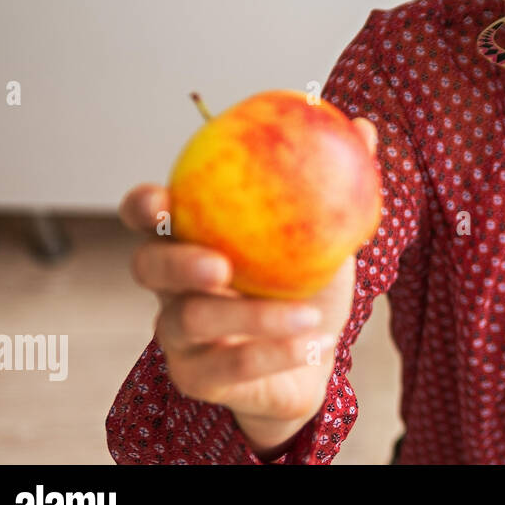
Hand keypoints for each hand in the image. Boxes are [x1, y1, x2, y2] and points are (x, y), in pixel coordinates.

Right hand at [120, 117, 377, 456]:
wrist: (315, 356)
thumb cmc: (308, 283)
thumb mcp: (328, 232)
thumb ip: (337, 181)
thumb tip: (363, 127)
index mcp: (193, 236)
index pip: (147, 215)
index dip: (142, 206)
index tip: (161, 200)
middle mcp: (173, 283)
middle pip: (147, 268)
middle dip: (175, 262)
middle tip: (220, 264)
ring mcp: (179, 334)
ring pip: (191, 322)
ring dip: (251, 316)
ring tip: (307, 314)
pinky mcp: (197, 376)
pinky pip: (227, 367)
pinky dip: (272, 353)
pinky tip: (312, 343)